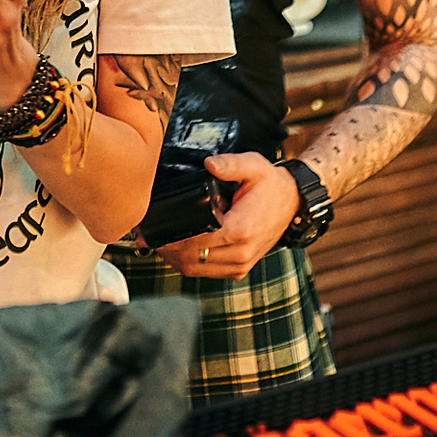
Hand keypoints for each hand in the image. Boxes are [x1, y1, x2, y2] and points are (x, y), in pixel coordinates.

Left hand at [154, 153, 298, 280]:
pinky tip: (175, 248)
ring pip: (196, 269)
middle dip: (165, 248)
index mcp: (240, 230)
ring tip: (155, 241)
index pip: (195, 240)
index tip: (150, 227)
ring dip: (173, 258)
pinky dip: (188, 263)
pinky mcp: (239, 270)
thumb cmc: (270, 185)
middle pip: (191, 258)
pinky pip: (206, 272)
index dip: (170, 236)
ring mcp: (241, 265)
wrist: (292, 204)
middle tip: (143, 235)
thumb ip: (230, 164)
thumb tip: (208, 164)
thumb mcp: (254, 166)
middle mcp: (240, 253)